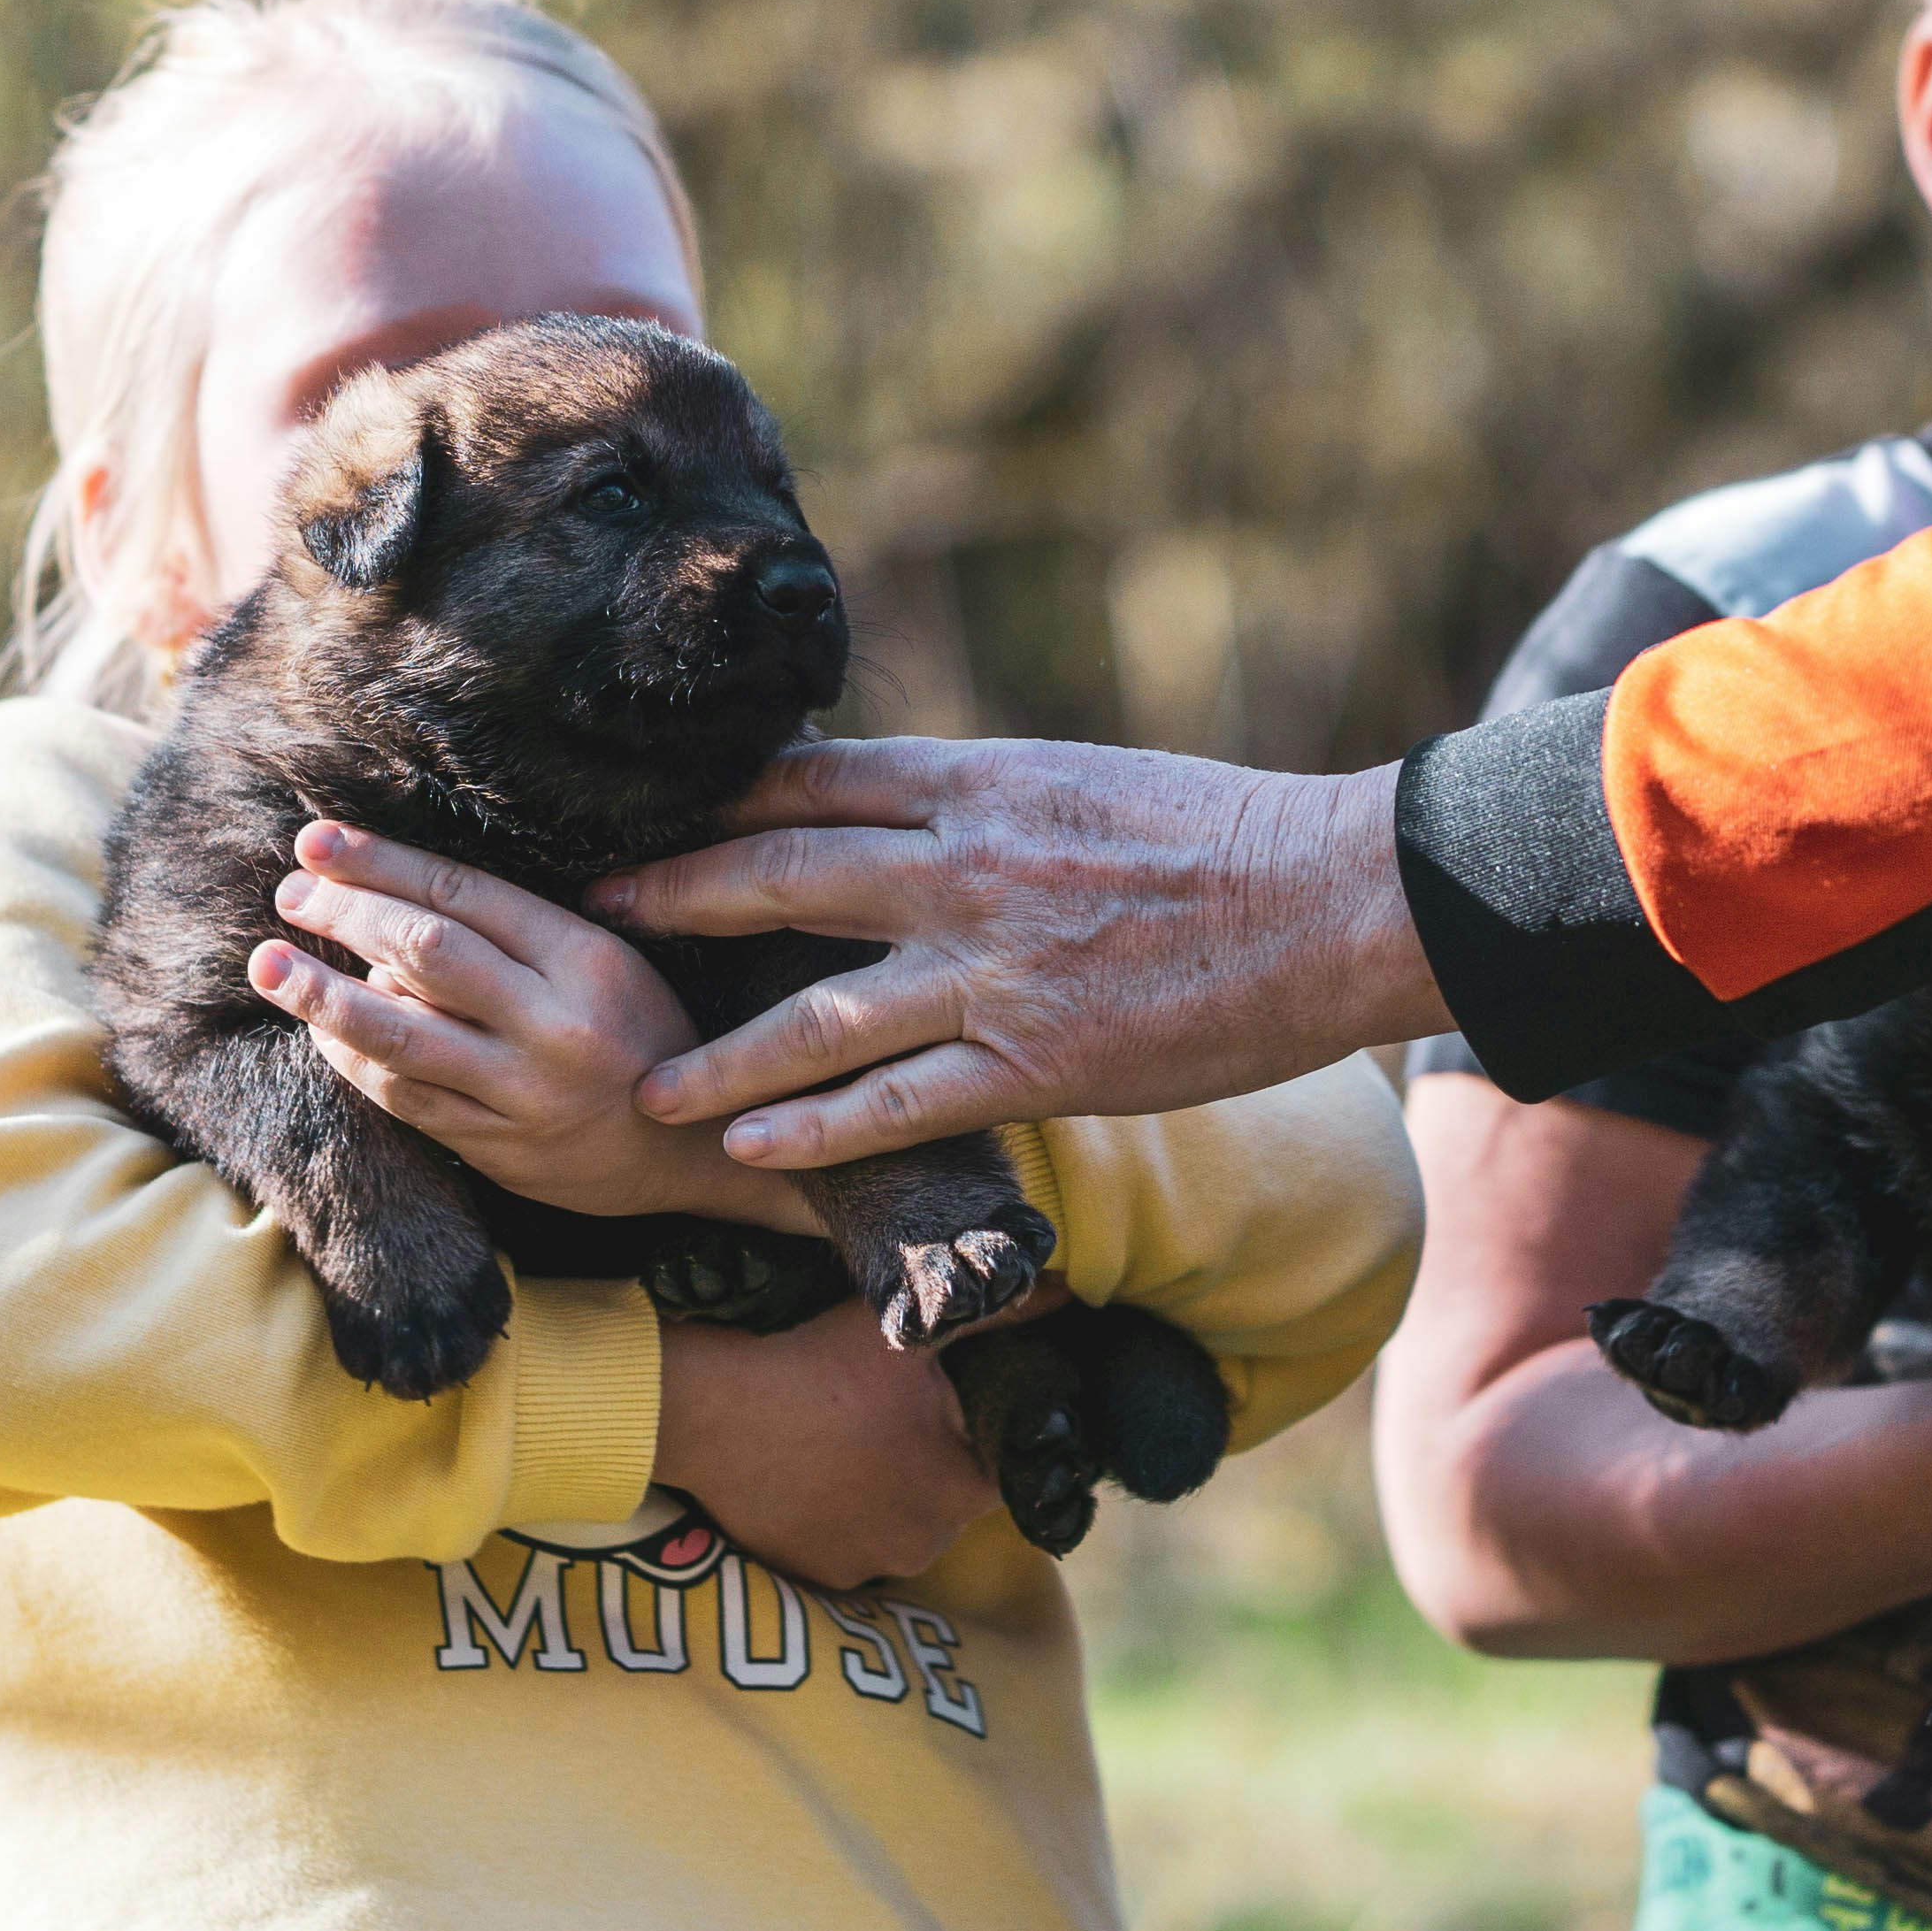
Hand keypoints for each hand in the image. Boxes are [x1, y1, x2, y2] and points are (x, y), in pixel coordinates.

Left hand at [255, 822, 809, 1234]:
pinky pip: (407, 1097)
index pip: (466, 896)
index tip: (320, 842)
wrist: (694, 1154)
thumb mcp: (612, 964)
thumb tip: (402, 894)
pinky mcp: (500, 1150)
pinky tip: (320, 1033)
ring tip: (267, 965)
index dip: (383, 864)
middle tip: (289, 893)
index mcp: (588, 961)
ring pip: (401, 1035)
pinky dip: (354, 1061)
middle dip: (345, 915)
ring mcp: (524, 1094)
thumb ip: (524, 933)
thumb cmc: (644, 1038)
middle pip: (426, 953)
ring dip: (322, 996)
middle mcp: (556, 1026)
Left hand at [604, 739, 1447, 1167]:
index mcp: (979, 781)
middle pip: (777, 876)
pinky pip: (897, 1103)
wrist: (1339, 897)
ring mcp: (994, 970)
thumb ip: (982, 800)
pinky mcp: (1038, 1061)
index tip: (647, 819)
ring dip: (719, 1053)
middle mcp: (965, 868)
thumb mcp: (1084, 779)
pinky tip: (749, 1151)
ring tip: (645, 1083)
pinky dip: (814, 1131)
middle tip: (592, 919)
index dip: (715, 802)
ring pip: (815, 1012)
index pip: (809, 778)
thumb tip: (899, 806)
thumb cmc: (1226, 834)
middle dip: (674, 899)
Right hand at [650, 1295, 1003, 1585]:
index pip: (999, 1464)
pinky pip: (850, 1545)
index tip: (937, 1400)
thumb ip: (997, 1315)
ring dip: (886, 1492)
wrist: (712, 1410)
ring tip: (846, 1441)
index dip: (975, 1427)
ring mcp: (869, 1567)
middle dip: (930, 1460)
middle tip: (885, 1414)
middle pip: (950, 1496)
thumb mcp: (910, 1332)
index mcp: (962, 1490)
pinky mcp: (819, 1576)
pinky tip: (816, 1474)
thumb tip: (1068, 1291)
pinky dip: (840, 1517)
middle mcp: (926, 1544)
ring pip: (901, 1523)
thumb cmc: (818, 1363)